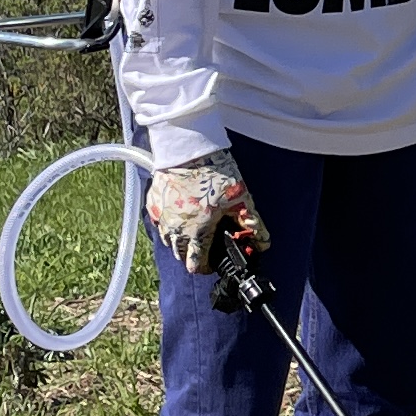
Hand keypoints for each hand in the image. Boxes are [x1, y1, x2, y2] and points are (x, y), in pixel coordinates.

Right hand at [145, 156, 254, 272]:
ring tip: (193, 230)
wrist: (187, 148)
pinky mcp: (152, 203)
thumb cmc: (214, 172)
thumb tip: (263, 242)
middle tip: (206, 243)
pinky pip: (158, 223)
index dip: (206, 267)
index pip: (195, 265)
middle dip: (193, 254)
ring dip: (180, 240)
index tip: (213, 262)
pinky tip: (179, 214)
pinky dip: (168, 224)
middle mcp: (174, 230)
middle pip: (181, 255)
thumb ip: (252, 223)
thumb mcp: (240, 199)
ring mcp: (161, 217)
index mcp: (196, 233)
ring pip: (168, 241)